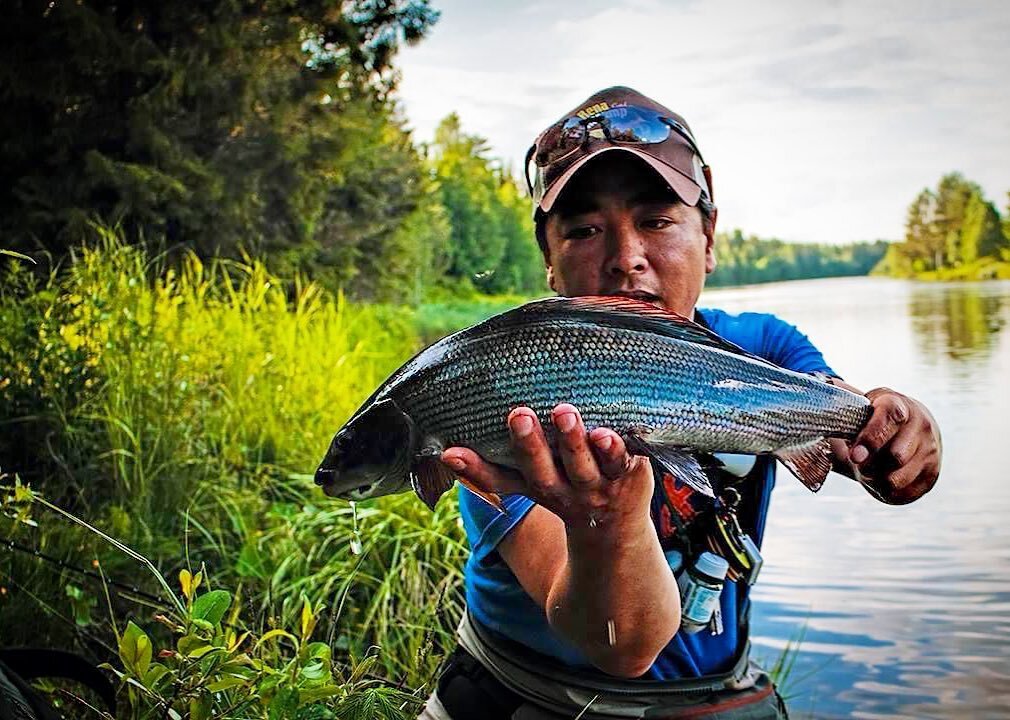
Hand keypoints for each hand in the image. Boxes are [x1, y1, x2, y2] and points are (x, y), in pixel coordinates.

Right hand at [439, 403, 653, 530]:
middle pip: (542, 471)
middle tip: (518, 415)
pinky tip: (608, 432)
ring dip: (572, 440)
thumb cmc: (565, 486)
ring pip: (582, 465)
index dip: (474, 470)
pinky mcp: (629, 477)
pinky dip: (615, 449)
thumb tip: (443, 451)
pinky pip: (621, 463)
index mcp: (534, 488)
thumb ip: (491, 467)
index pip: (500, 481)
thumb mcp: (529, 481)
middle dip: (529, 445)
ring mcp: (596, 487)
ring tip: (562, 412)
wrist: (617, 529)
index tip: (451, 453)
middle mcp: (562, 490)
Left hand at [835, 388, 940, 504]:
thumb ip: (841, 403)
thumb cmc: (874, 421)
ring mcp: (931, 449)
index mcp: (897, 404)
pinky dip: (888, 491)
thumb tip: (825, 388)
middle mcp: (920, 424)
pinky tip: (882, 479)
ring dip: (877, 480)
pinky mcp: (933, 472)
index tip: (855, 455)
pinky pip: (906, 492)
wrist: (909, 431)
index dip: (871, 438)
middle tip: (858, 463)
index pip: (889, 417)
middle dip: (870, 466)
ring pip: (899, 477)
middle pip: (896, 455)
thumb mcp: (860, 409)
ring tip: (869, 471)